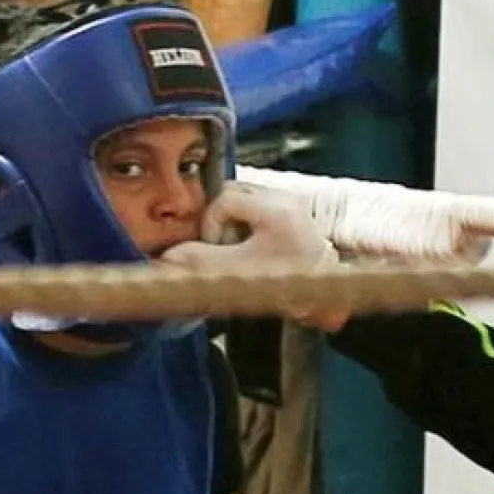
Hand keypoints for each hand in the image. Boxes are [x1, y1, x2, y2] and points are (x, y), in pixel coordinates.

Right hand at [161, 182, 351, 332]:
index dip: (211, 224)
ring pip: (245, 199)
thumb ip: (202, 263)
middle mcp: (286, 199)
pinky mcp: (294, 214)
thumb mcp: (239, 275)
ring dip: (234, 222)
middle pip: (233, 193)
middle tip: (224, 246)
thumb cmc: (290, 289)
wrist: (325, 300)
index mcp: (276, 209)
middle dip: (221, 220)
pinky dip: (248, 225)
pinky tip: (252, 247)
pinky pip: (259, 208)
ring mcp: (291, 205)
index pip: (224, 199)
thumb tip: (168, 257)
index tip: (215, 248)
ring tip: (239, 248)